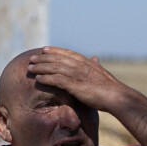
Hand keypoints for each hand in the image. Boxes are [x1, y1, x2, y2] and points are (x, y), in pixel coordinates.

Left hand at [26, 47, 146, 117]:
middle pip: (57, 59)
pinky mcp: (74, 85)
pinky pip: (56, 80)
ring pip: (54, 68)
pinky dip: (46, 78)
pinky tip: (37, 79)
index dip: (55, 51)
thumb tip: (95, 58)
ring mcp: (77, 74)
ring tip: (29, 68)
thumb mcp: (102, 73)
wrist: (116, 97)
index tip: (44, 49)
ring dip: (40, 67)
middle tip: (31, 58)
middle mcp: (80, 65)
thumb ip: (95, 65)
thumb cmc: (111, 88)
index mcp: (87, 62)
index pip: (67, 53)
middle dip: (43, 58)